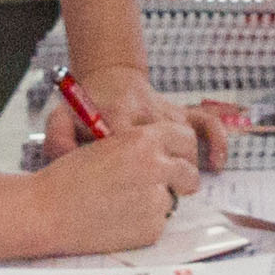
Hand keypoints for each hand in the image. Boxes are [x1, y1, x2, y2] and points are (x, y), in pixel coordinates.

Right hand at [32, 122, 204, 251]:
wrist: (46, 212)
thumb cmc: (68, 177)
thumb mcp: (106, 144)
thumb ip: (140, 147)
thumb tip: (165, 156)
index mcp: (143, 140)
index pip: (185, 138)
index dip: (180, 150)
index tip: (175, 158)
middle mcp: (156, 167)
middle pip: (189, 174)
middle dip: (179, 181)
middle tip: (157, 185)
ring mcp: (155, 200)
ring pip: (172, 201)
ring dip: (155, 203)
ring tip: (121, 204)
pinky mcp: (151, 228)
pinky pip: (158, 224)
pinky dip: (143, 224)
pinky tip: (116, 220)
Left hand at [42, 64, 235, 179]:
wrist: (108, 78)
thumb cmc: (84, 109)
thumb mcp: (61, 120)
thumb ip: (58, 141)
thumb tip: (67, 162)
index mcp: (117, 113)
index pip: (129, 147)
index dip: (129, 177)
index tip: (123, 196)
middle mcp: (147, 111)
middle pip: (165, 148)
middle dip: (164, 176)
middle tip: (156, 196)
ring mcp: (167, 111)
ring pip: (188, 142)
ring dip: (185, 168)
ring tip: (180, 188)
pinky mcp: (182, 112)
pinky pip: (207, 124)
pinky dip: (216, 143)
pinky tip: (216, 164)